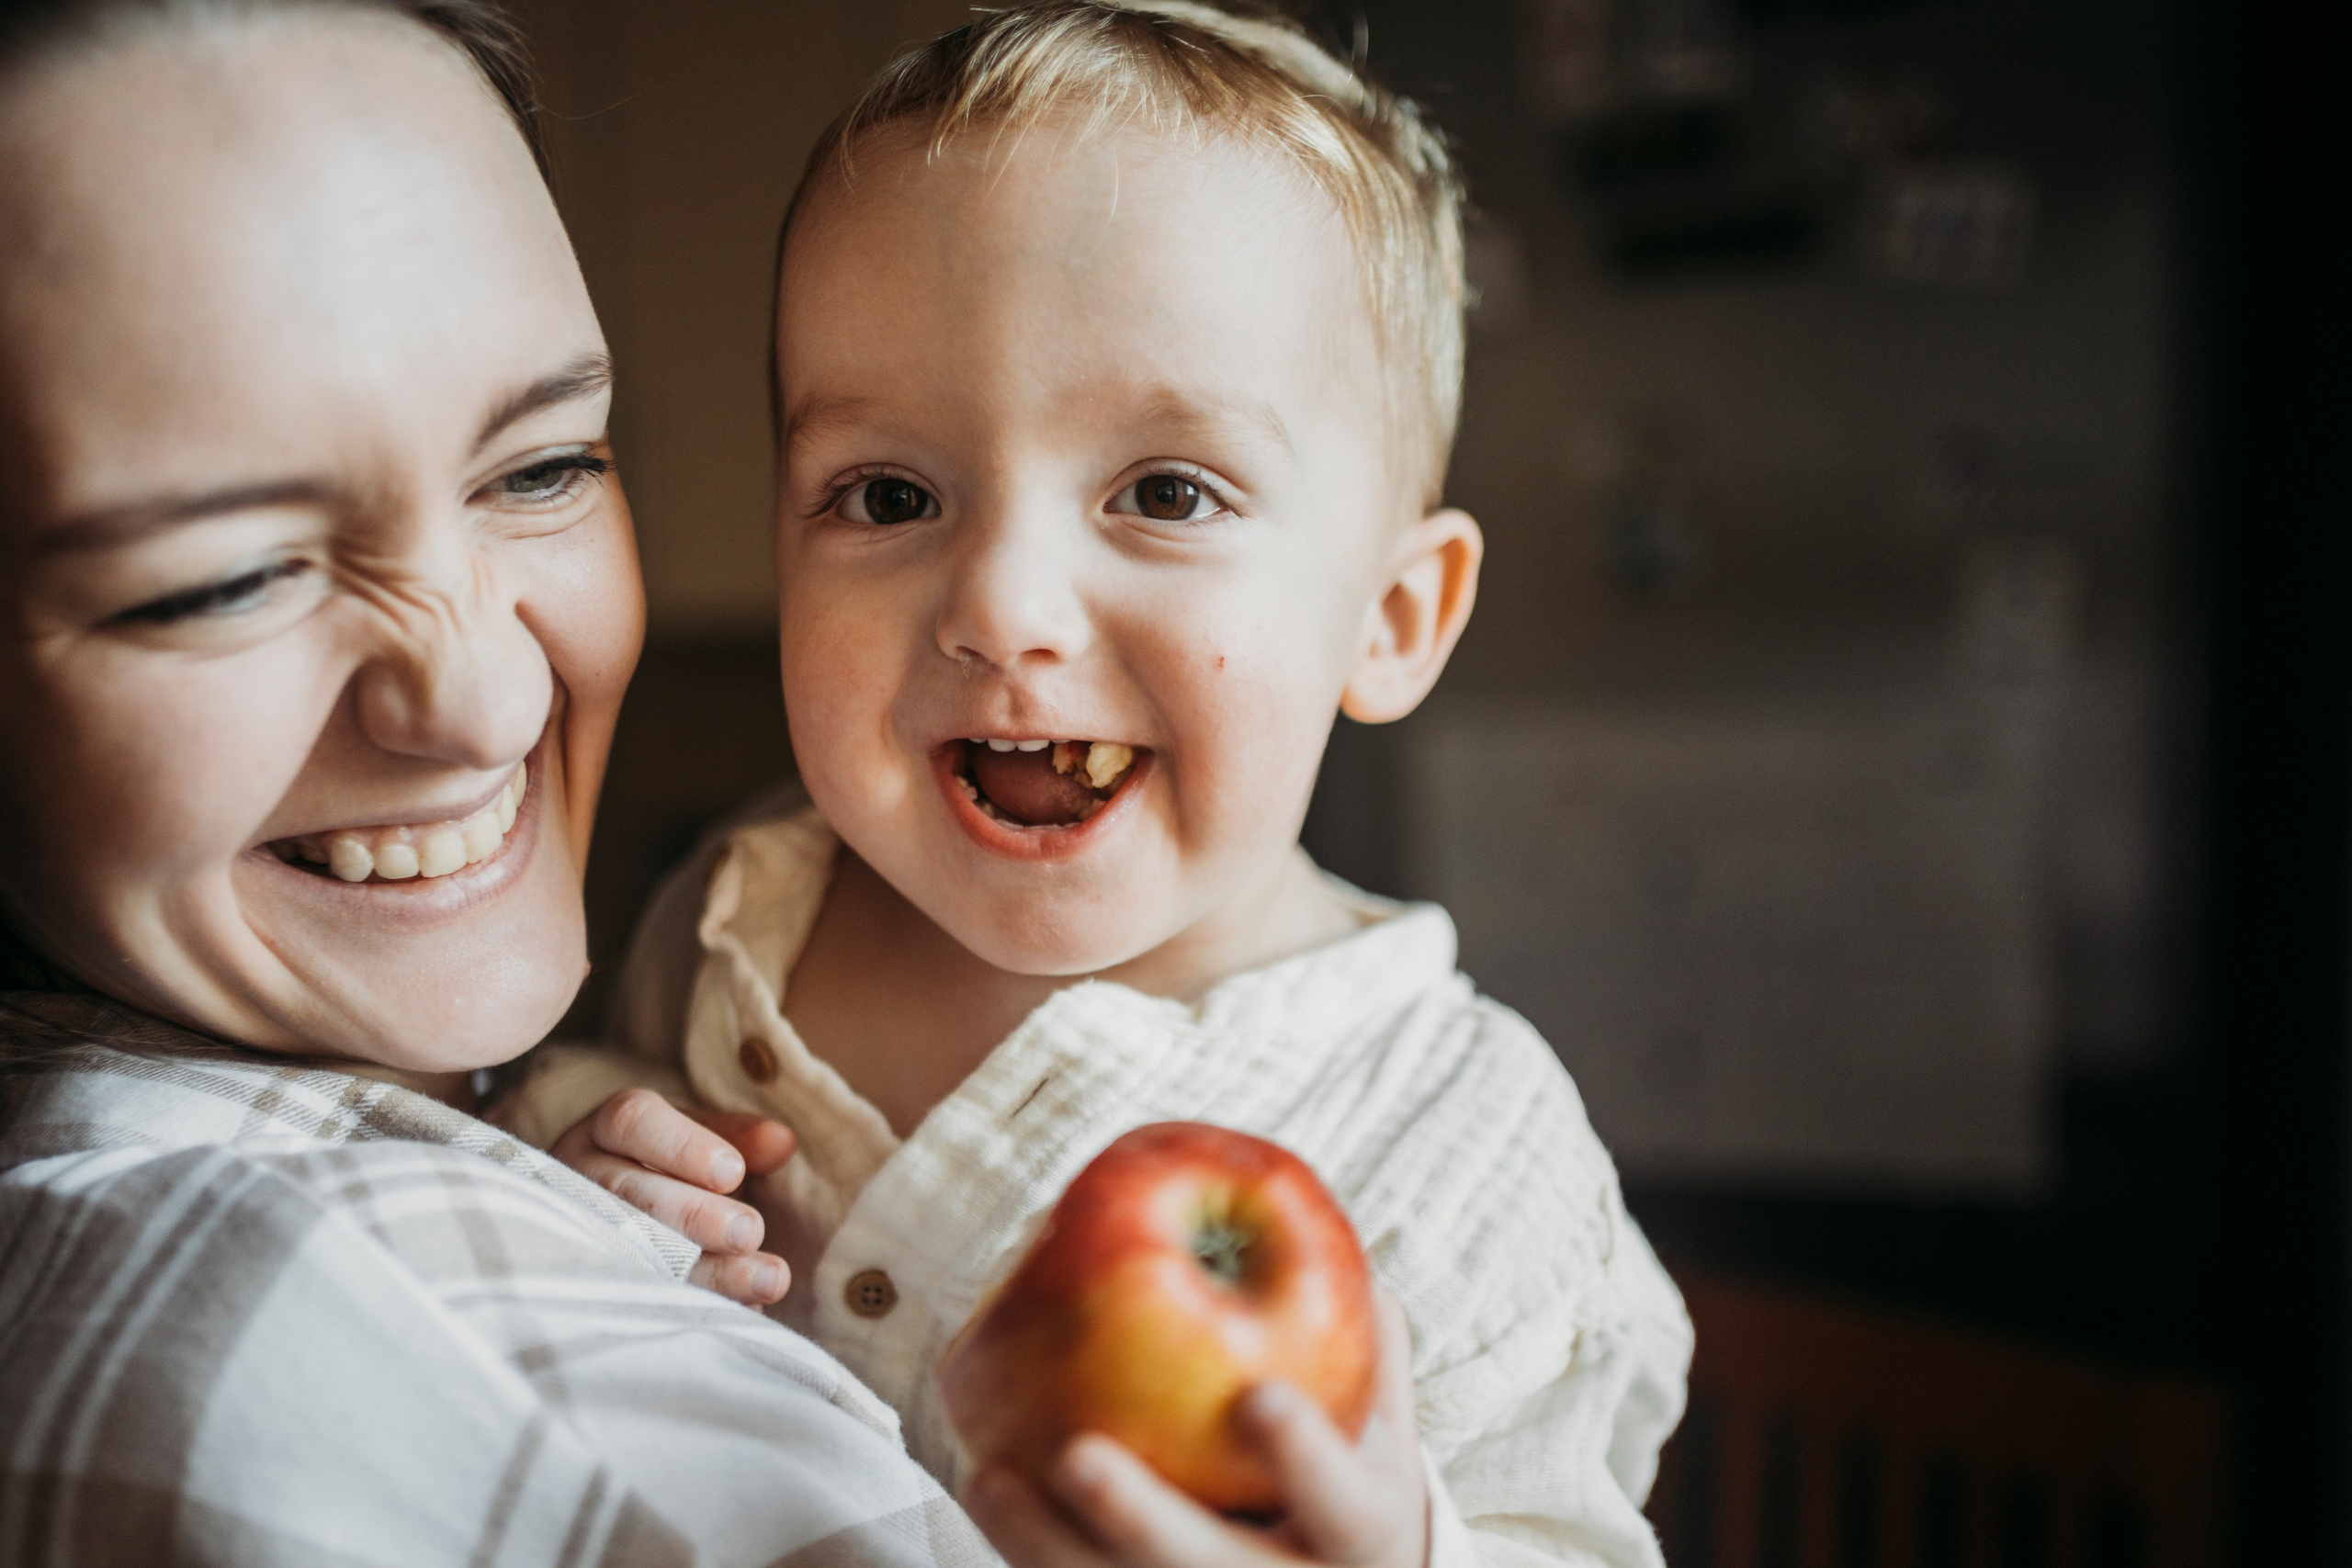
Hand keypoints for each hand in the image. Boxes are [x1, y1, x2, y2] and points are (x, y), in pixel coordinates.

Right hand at [550, 1088, 797, 1306]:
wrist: (615, 1219)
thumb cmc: (668, 1169)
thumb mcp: (698, 1143)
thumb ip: (737, 1138)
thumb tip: (781, 1142)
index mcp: (606, 1129)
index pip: (632, 1122)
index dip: (682, 1147)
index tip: (733, 1172)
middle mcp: (580, 1177)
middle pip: (626, 1192)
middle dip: (693, 1215)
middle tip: (750, 1231)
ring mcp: (577, 1234)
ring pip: (632, 1254)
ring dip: (707, 1271)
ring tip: (767, 1279)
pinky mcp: (590, 1285)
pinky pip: (636, 1301)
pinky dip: (695, 1307)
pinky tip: (744, 1308)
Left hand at [966, 1292, 1427, 1567]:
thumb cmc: (1345, 1481)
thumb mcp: (1379, 1431)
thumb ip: (1370, 1349)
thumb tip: (1343, 1262)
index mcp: (1362, 1535)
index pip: (1340, 1504)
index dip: (1304, 1457)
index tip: (1259, 1397)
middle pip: (1203, 1566)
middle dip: (1138, 1518)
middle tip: (1080, 1457)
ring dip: (1045, 1541)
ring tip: (991, 1474)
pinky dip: (1024, 1547)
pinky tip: (984, 1480)